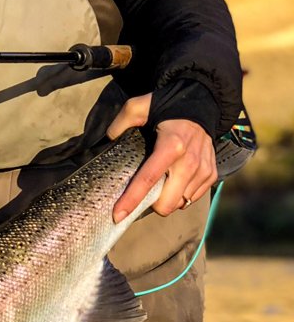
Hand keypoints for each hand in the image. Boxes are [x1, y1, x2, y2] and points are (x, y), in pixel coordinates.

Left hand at [107, 94, 216, 222]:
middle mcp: (190, 161)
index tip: (117, 216)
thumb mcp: (139, 106)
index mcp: (171, 146)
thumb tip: (109, 138)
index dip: (131, 200)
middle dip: (152, 204)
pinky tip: (174, 179)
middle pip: (167, 203)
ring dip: (167, 199)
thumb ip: (121, 121)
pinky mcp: (212, 175)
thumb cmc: (166, 107)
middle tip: (143, 193)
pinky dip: (180, 195)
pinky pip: (192, 198)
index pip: (148, 179)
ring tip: (161, 182)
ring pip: (180, 203)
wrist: (202, 105)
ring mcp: (203, 170)